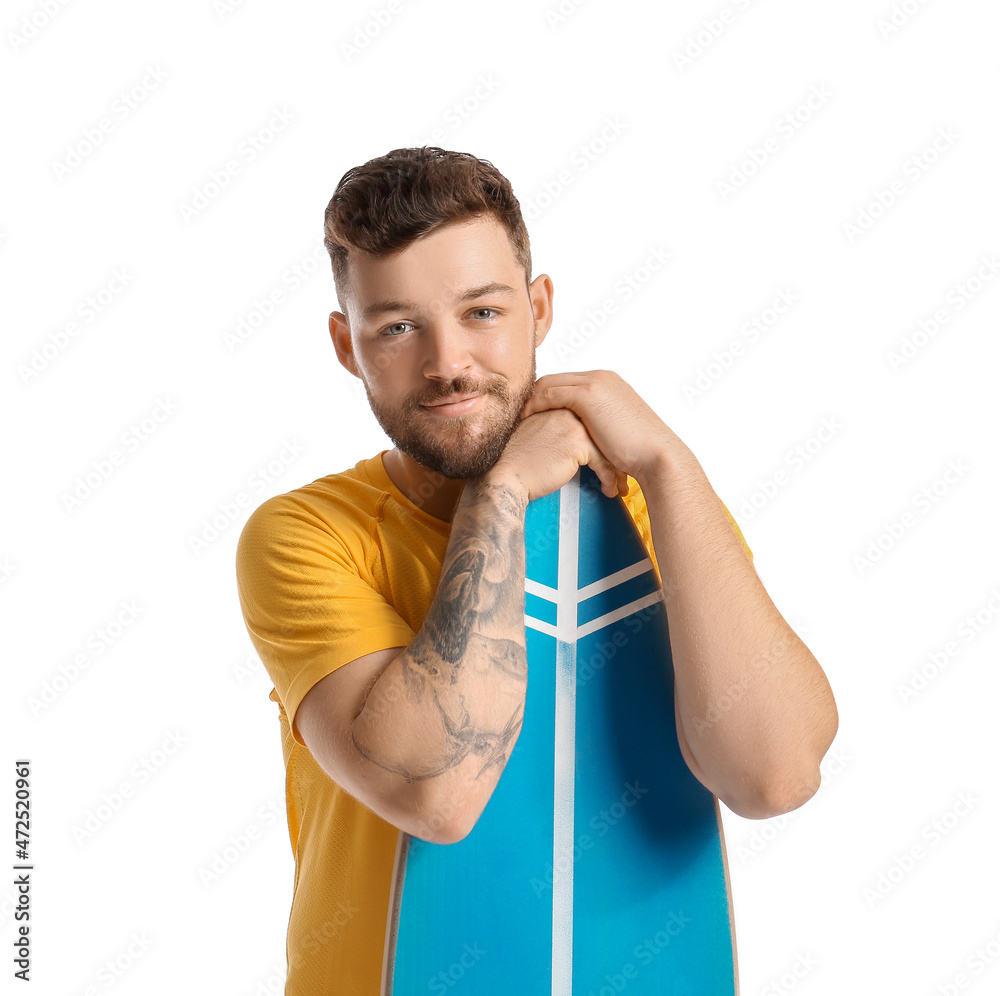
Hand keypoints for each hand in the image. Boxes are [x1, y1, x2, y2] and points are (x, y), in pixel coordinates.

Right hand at [481, 407, 625, 502]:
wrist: (505, 476)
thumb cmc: (517, 461)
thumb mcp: (539, 434)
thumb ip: (558, 428)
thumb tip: (579, 442)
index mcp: (558, 405)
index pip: (592, 420)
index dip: (605, 442)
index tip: (613, 457)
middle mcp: (567, 410)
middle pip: (603, 431)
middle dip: (615, 455)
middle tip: (622, 472)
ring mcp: (573, 423)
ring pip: (606, 446)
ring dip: (616, 469)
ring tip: (618, 485)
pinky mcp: (576, 442)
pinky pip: (603, 461)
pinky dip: (609, 478)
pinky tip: (608, 490)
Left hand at [518, 370, 686, 486]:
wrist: (657, 454)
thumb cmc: (641, 452)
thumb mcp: (615, 432)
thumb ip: (599, 426)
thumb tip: (586, 437)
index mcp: (609, 383)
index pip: (567, 383)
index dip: (546, 396)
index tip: (530, 411)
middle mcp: (601, 377)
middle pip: (555, 379)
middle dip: (534, 394)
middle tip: (515, 412)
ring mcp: (595, 383)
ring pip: (549, 384)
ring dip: (530, 399)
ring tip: (514, 417)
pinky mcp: (589, 394)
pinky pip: (550, 393)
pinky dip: (534, 404)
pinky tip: (523, 419)